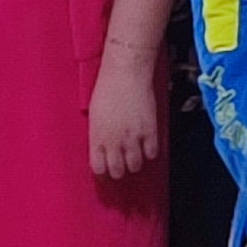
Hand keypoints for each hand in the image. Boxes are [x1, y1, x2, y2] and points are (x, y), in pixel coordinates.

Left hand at [88, 45, 160, 178]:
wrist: (126, 72)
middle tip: (122, 164)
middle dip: (119, 171)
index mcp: (97, 137)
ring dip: (135, 163)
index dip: (103, 174)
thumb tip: (102, 149)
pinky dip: (150, 152)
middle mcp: (114, 141)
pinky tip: (147, 145)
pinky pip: (152, 154)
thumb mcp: (95, 114)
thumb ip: (98, 135)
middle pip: (118, 172)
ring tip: (135, 154)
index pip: (98, 168)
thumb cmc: (107, 88)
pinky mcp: (149, 131)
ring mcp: (132, 137)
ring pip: (135, 166)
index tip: (106, 172)